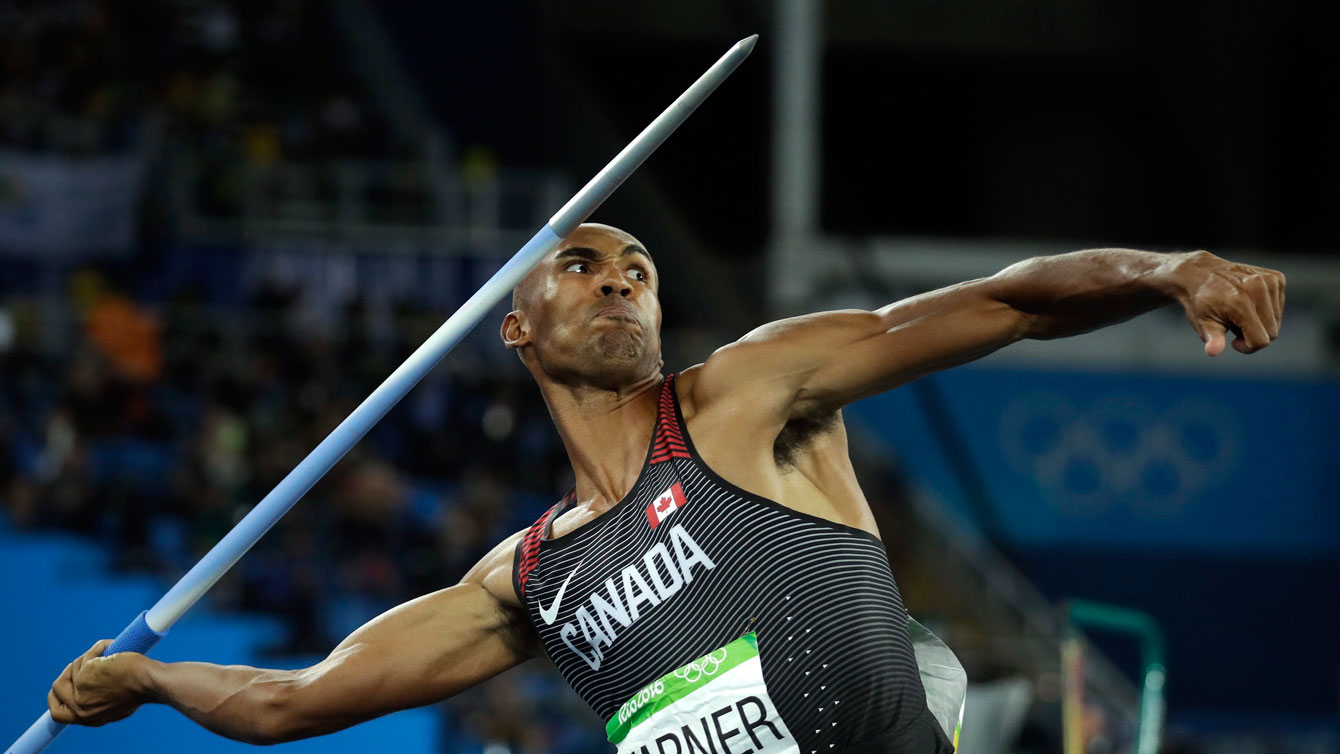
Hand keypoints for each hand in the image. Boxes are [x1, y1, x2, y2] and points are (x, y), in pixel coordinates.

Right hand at [48, 640, 147, 725]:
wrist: (151, 682)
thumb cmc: (141, 690)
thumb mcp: (116, 706)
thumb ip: (98, 703)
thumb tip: (87, 691)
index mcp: (87, 718)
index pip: (58, 713)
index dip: (55, 698)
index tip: (61, 686)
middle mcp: (79, 709)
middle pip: (57, 688)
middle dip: (69, 672)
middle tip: (86, 662)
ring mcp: (80, 692)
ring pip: (72, 669)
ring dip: (89, 658)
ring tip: (110, 656)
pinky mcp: (85, 675)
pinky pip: (87, 656)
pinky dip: (99, 648)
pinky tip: (113, 648)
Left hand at [1169, 250, 1284, 355]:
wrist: (1200, 273)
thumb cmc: (1201, 303)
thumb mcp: (1203, 323)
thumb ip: (1213, 339)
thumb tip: (1213, 351)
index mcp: (1241, 302)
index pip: (1261, 340)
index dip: (1247, 347)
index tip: (1233, 342)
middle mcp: (1258, 288)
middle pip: (1272, 332)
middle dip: (1253, 335)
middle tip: (1233, 324)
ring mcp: (1270, 280)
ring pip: (1276, 320)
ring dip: (1260, 322)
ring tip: (1239, 312)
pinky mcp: (1276, 277)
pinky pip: (1279, 306)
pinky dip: (1266, 310)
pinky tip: (1248, 302)